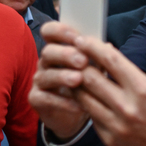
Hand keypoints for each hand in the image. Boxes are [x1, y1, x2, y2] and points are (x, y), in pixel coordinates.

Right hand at [28, 22, 90, 139]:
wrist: (74, 114)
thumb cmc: (85, 84)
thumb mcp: (94, 68)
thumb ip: (98, 57)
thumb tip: (108, 46)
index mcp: (58, 47)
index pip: (50, 31)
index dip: (61, 31)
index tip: (78, 37)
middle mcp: (45, 61)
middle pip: (48, 51)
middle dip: (65, 54)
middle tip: (82, 61)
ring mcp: (39, 80)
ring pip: (46, 75)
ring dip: (62, 76)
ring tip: (78, 79)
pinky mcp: (36, 99)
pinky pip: (46, 98)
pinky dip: (62, 102)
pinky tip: (78, 104)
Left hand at [71, 32, 145, 145]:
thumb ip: (129, 73)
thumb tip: (107, 53)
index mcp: (143, 89)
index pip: (110, 60)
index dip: (92, 47)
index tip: (83, 40)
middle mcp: (128, 107)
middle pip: (90, 78)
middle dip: (78, 64)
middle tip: (73, 57)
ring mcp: (117, 125)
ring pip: (83, 98)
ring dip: (76, 85)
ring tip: (74, 77)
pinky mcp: (110, 140)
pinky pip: (90, 117)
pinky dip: (86, 105)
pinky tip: (86, 98)